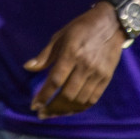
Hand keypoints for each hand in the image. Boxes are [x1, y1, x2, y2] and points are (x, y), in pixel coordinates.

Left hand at [24, 1, 125, 117]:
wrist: (111, 24)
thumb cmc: (80, 28)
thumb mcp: (59, 36)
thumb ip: (44, 55)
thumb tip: (27, 67)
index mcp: (71, 54)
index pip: (55, 81)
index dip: (44, 95)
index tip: (34, 105)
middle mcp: (85, 66)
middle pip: (68, 94)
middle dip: (52, 107)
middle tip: (41, 113)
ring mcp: (98, 74)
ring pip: (80, 100)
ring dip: (65, 111)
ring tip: (53, 114)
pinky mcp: (107, 78)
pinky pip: (93, 98)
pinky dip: (80, 107)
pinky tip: (70, 110)